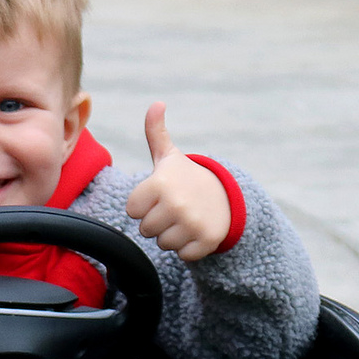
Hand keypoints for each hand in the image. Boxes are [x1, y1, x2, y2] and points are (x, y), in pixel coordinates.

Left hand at [124, 102, 229, 261]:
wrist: (226, 197)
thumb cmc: (186, 178)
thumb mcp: (169, 156)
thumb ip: (155, 132)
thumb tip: (156, 103)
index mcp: (160, 184)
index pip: (132, 210)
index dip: (143, 204)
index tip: (159, 195)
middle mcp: (175, 204)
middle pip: (146, 229)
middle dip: (157, 221)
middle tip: (174, 208)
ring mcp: (192, 224)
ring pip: (163, 244)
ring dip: (172, 235)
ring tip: (184, 219)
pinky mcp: (205, 241)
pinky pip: (183, 255)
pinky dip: (188, 247)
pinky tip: (196, 231)